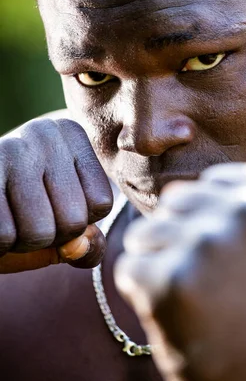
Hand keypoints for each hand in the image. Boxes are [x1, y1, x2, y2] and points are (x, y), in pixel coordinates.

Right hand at [0, 118, 112, 272]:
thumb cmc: (23, 209)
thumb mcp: (63, 222)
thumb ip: (87, 243)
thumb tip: (78, 246)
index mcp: (72, 134)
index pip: (100, 203)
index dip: (78, 223)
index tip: (54, 203)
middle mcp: (44, 134)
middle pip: (73, 220)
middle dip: (51, 236)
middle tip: (29, 215)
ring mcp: (10, 150)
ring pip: (39, 232)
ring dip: (24, 242)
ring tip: (12, 217)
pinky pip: (6, 236)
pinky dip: (2, 244)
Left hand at [115, 163, 245, 380]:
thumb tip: (205, 181)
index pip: (216, 180)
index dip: (214, 218)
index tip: (233, 254)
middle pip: (178, 199)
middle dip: (181, 234)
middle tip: (208, 279)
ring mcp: (210, 242)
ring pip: (147, 230)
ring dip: (158, 261)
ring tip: (191, 297)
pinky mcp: (172, 279)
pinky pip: (130, 267)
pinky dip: (142, 291)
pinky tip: (176, 315)